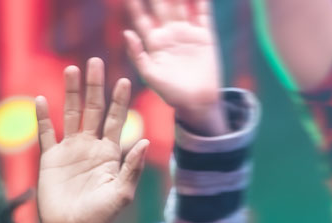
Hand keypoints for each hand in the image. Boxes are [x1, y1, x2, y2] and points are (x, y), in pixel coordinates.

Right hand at [35, 58, 148, 222]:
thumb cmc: (99, 218)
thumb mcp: (120, 195)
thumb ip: (131, 169)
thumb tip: (145, 142)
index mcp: (110, 155)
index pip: (116, 121)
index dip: (120, 101)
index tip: (125, 80)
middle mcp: (90, 148)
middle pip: (93, 110)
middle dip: (95, 87)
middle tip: (96, 62)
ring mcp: (70, 151)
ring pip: (70, 114)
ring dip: (71, 92)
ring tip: (72, 69)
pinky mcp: (50, 159)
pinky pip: (45, 133)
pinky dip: (42, 117)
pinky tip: (41, 100)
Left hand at [122, 0, 225, 134]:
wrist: (199, 103)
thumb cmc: (173, 94)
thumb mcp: (151, 77)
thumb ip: (138, 56)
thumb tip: (126, 33)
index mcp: (155, 42)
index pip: (141, 18)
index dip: (134, 5)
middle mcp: (170, 33)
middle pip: (160, 5)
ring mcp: (187, 32)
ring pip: (180, 4)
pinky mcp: (205, 35)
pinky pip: (203, 12)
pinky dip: (202, 0)